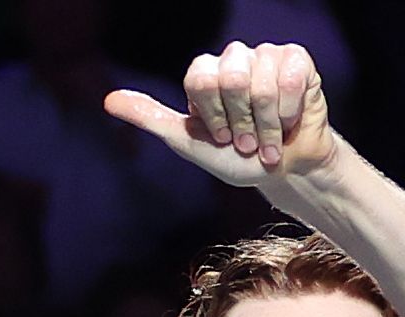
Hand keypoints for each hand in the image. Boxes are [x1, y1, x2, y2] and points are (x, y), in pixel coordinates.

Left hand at [110, 43, 335, 187]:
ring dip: (268, 125)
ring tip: (270, 138)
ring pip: (262, 84)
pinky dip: (289, 112)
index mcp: (205, 72)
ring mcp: (266, 57)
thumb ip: (152, 118)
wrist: (286, 171)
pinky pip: (290, 79)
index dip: (214, 116)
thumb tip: (108, 100)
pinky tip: (289, 122)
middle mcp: (233, 58)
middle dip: (242, 122)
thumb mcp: (189, 142)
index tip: (222, 137)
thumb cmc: (238, 157)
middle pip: (230, 79)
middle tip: (247, 141)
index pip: (200, 81)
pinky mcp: (297, 61)